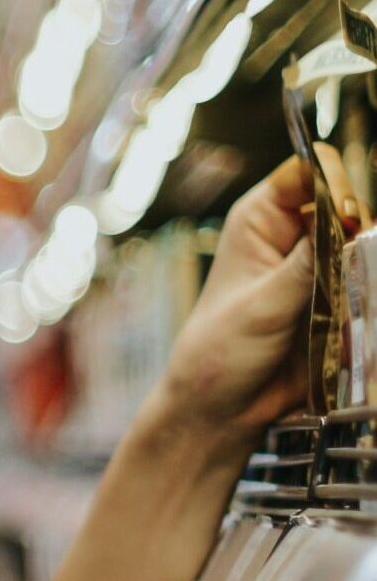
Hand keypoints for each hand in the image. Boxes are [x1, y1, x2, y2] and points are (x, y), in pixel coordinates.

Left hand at [150, 148, 360, 444]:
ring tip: (355, 289)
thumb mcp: (262, 305)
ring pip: (367, 242)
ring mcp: (320, 266)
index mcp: (260, 220)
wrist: (223, 408)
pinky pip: (370, 278)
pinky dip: (371, 286)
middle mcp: (293, 235)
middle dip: (361, 227)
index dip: (334, 184)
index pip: (309, 171)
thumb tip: (350, 225)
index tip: (346, 216)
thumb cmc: (220, 352)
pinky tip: (362, 304)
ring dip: (369, 261)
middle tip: (354, 262)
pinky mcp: (339, 297)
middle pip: (350, 204)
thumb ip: (308, 265)